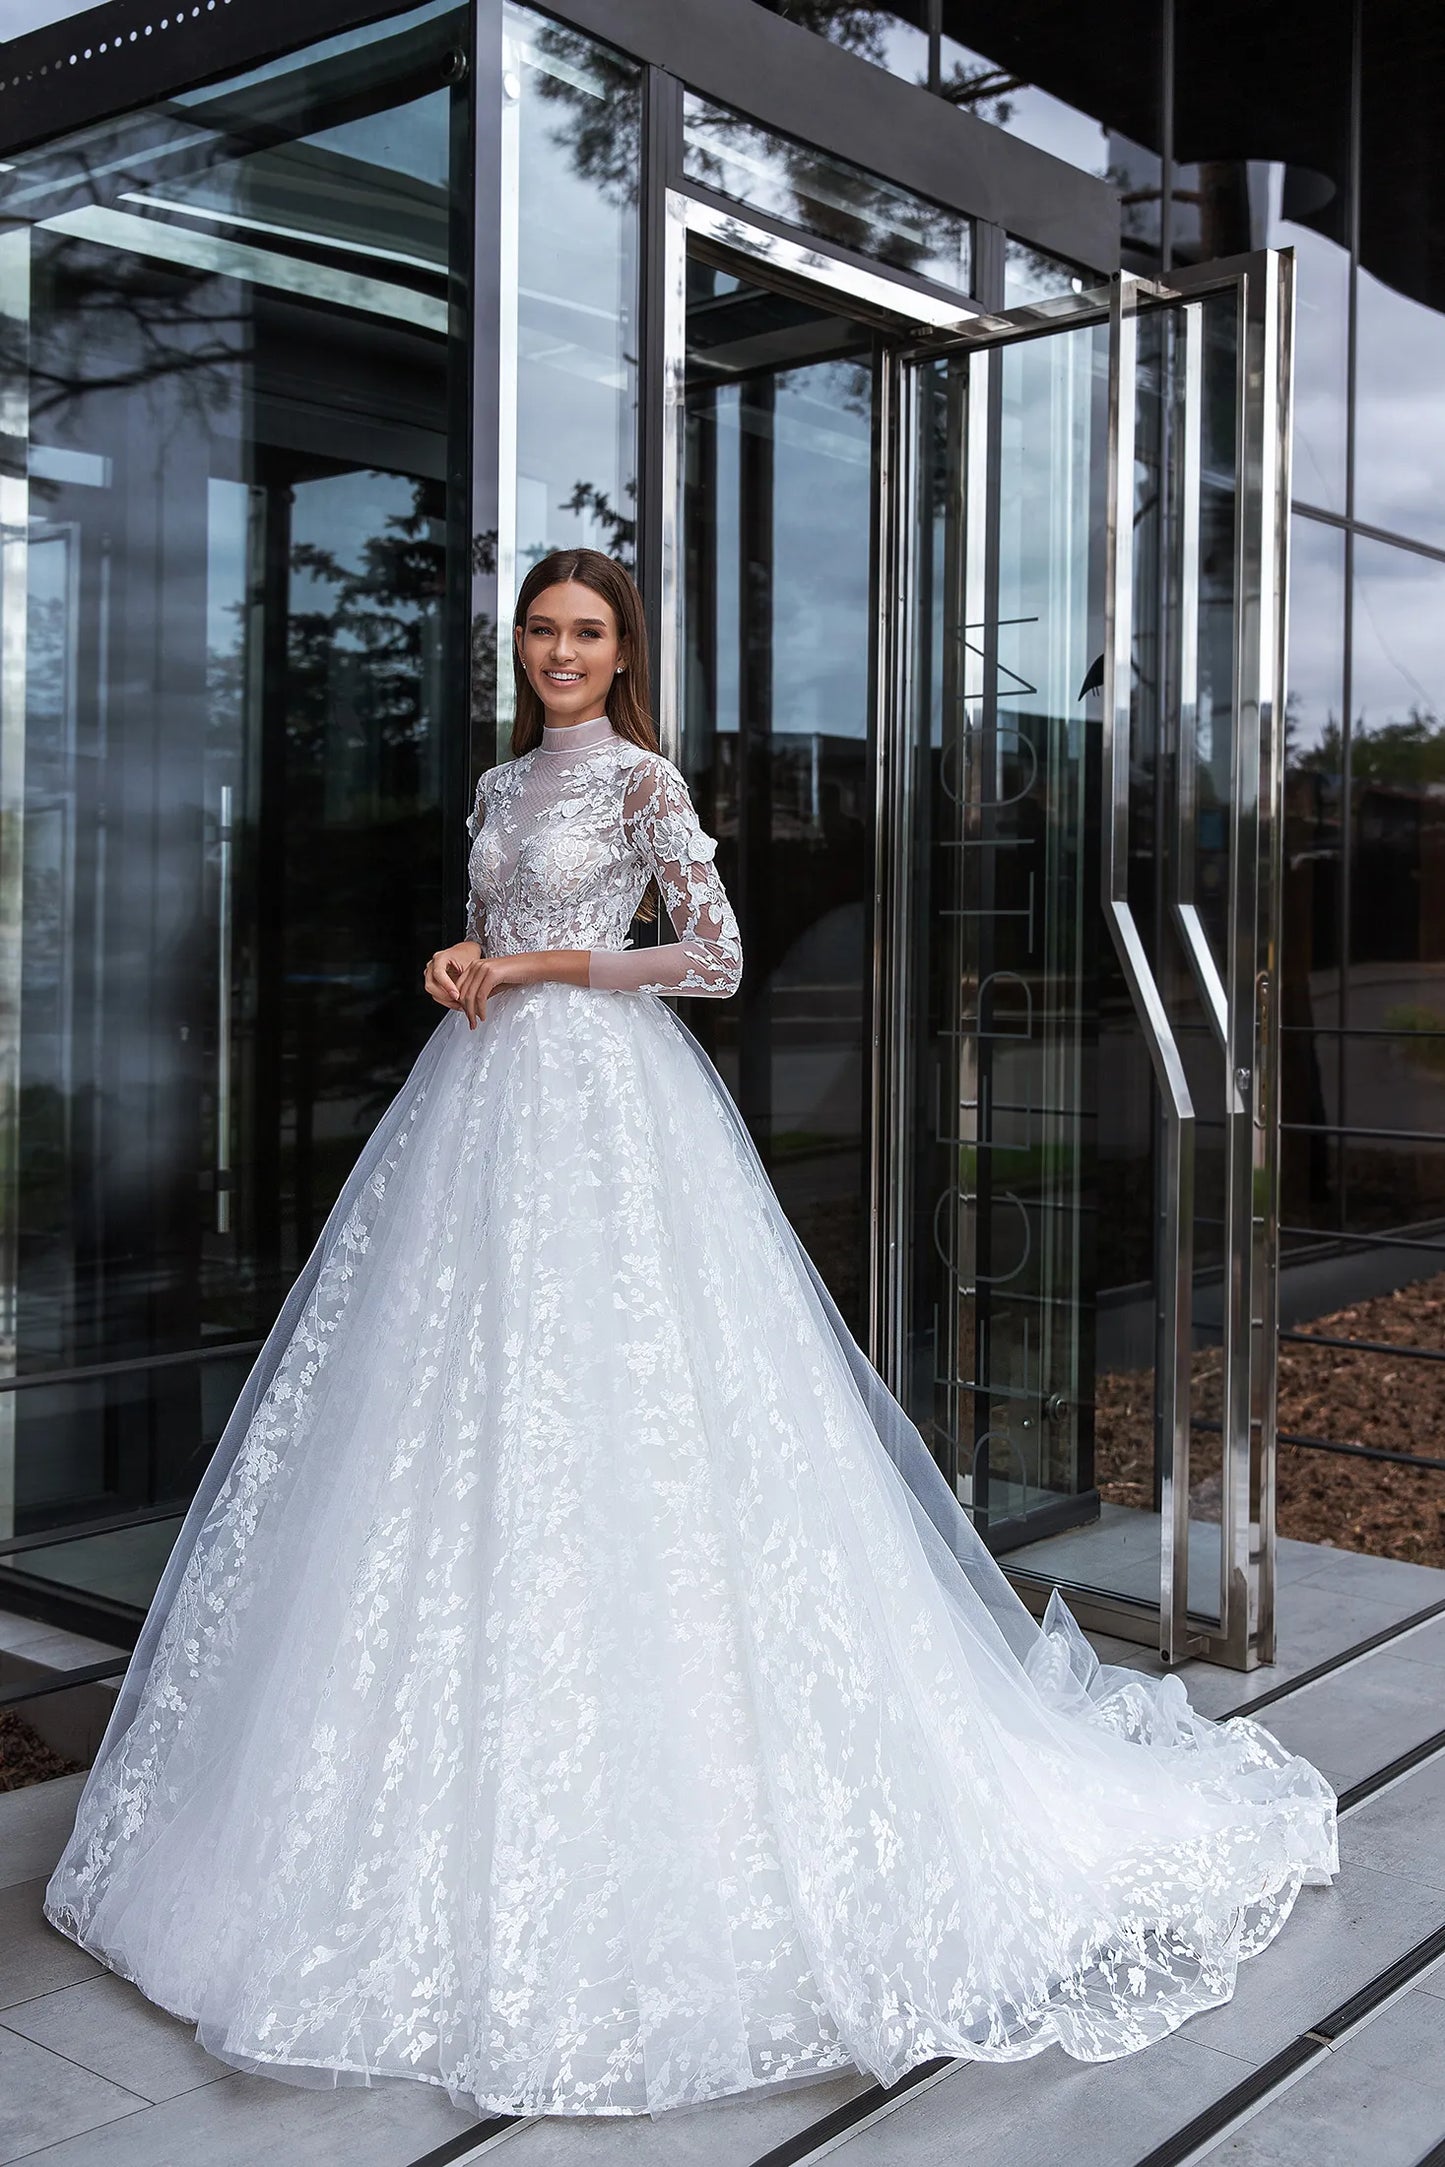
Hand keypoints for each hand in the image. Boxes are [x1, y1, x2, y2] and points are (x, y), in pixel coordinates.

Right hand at [424, 940, 480, 1010]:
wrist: (465, 952)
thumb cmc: (467, 955)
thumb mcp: (469, 965)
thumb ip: (465, 979)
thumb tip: (465, 996)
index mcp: (440, 958)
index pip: (438, 973)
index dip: (447, 986)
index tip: (456, 995)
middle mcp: (432, 965)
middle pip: (430, 985)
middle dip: (445, 996)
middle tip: (459, 1001)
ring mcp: (430, 973)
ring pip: (432, 991)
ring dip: (445, 1000)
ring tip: (460, 1003)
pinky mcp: (433, 981)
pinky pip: (435, 993)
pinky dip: (446, 1000)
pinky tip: (456, 1002)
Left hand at [451, 949, 590, 1026]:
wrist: (533, 966)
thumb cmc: (517, 974)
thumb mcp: (495, 983)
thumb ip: (482, 991)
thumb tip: (470, 1006)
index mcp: (474, 965)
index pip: (459, 987)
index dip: (459, 1003)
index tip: (465, 1015)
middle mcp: (476, 965)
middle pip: (462, 992)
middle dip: (464, 1011)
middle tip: (470, 1023)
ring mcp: (483, 968)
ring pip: (469, 995)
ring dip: (471, 1013)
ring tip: (475, 1023)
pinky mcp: (492, 974)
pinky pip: (480, 996)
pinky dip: (480, 1009)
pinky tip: (483, 1016)